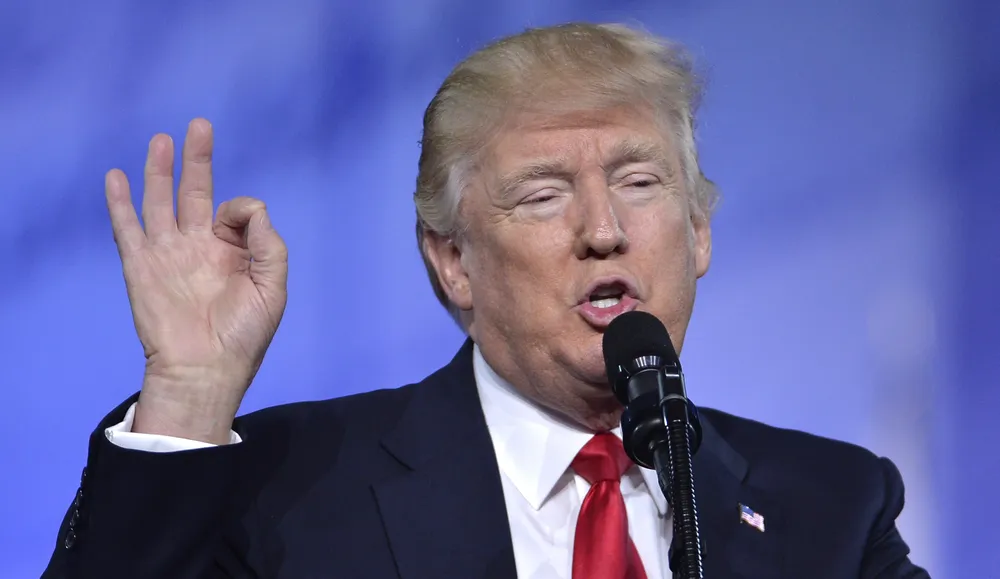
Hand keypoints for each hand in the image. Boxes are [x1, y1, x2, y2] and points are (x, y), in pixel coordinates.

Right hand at [105, 119, 287, 443]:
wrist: (205, 370)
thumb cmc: (243, 335)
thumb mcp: (273, 286)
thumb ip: (267, 241)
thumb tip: (246, 206)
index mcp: (232, 252)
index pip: (236, 210)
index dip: (241, 209)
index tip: (239, 226)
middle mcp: (199, 247)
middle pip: (195, 192)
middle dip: (197, 160)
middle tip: (199, 126)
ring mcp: (168, 254)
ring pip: (161, 202)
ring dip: (159, 171)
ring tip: (161, 139)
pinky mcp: (141, 266)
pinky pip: (127, 228)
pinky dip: (120, 203)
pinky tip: (117, 177)